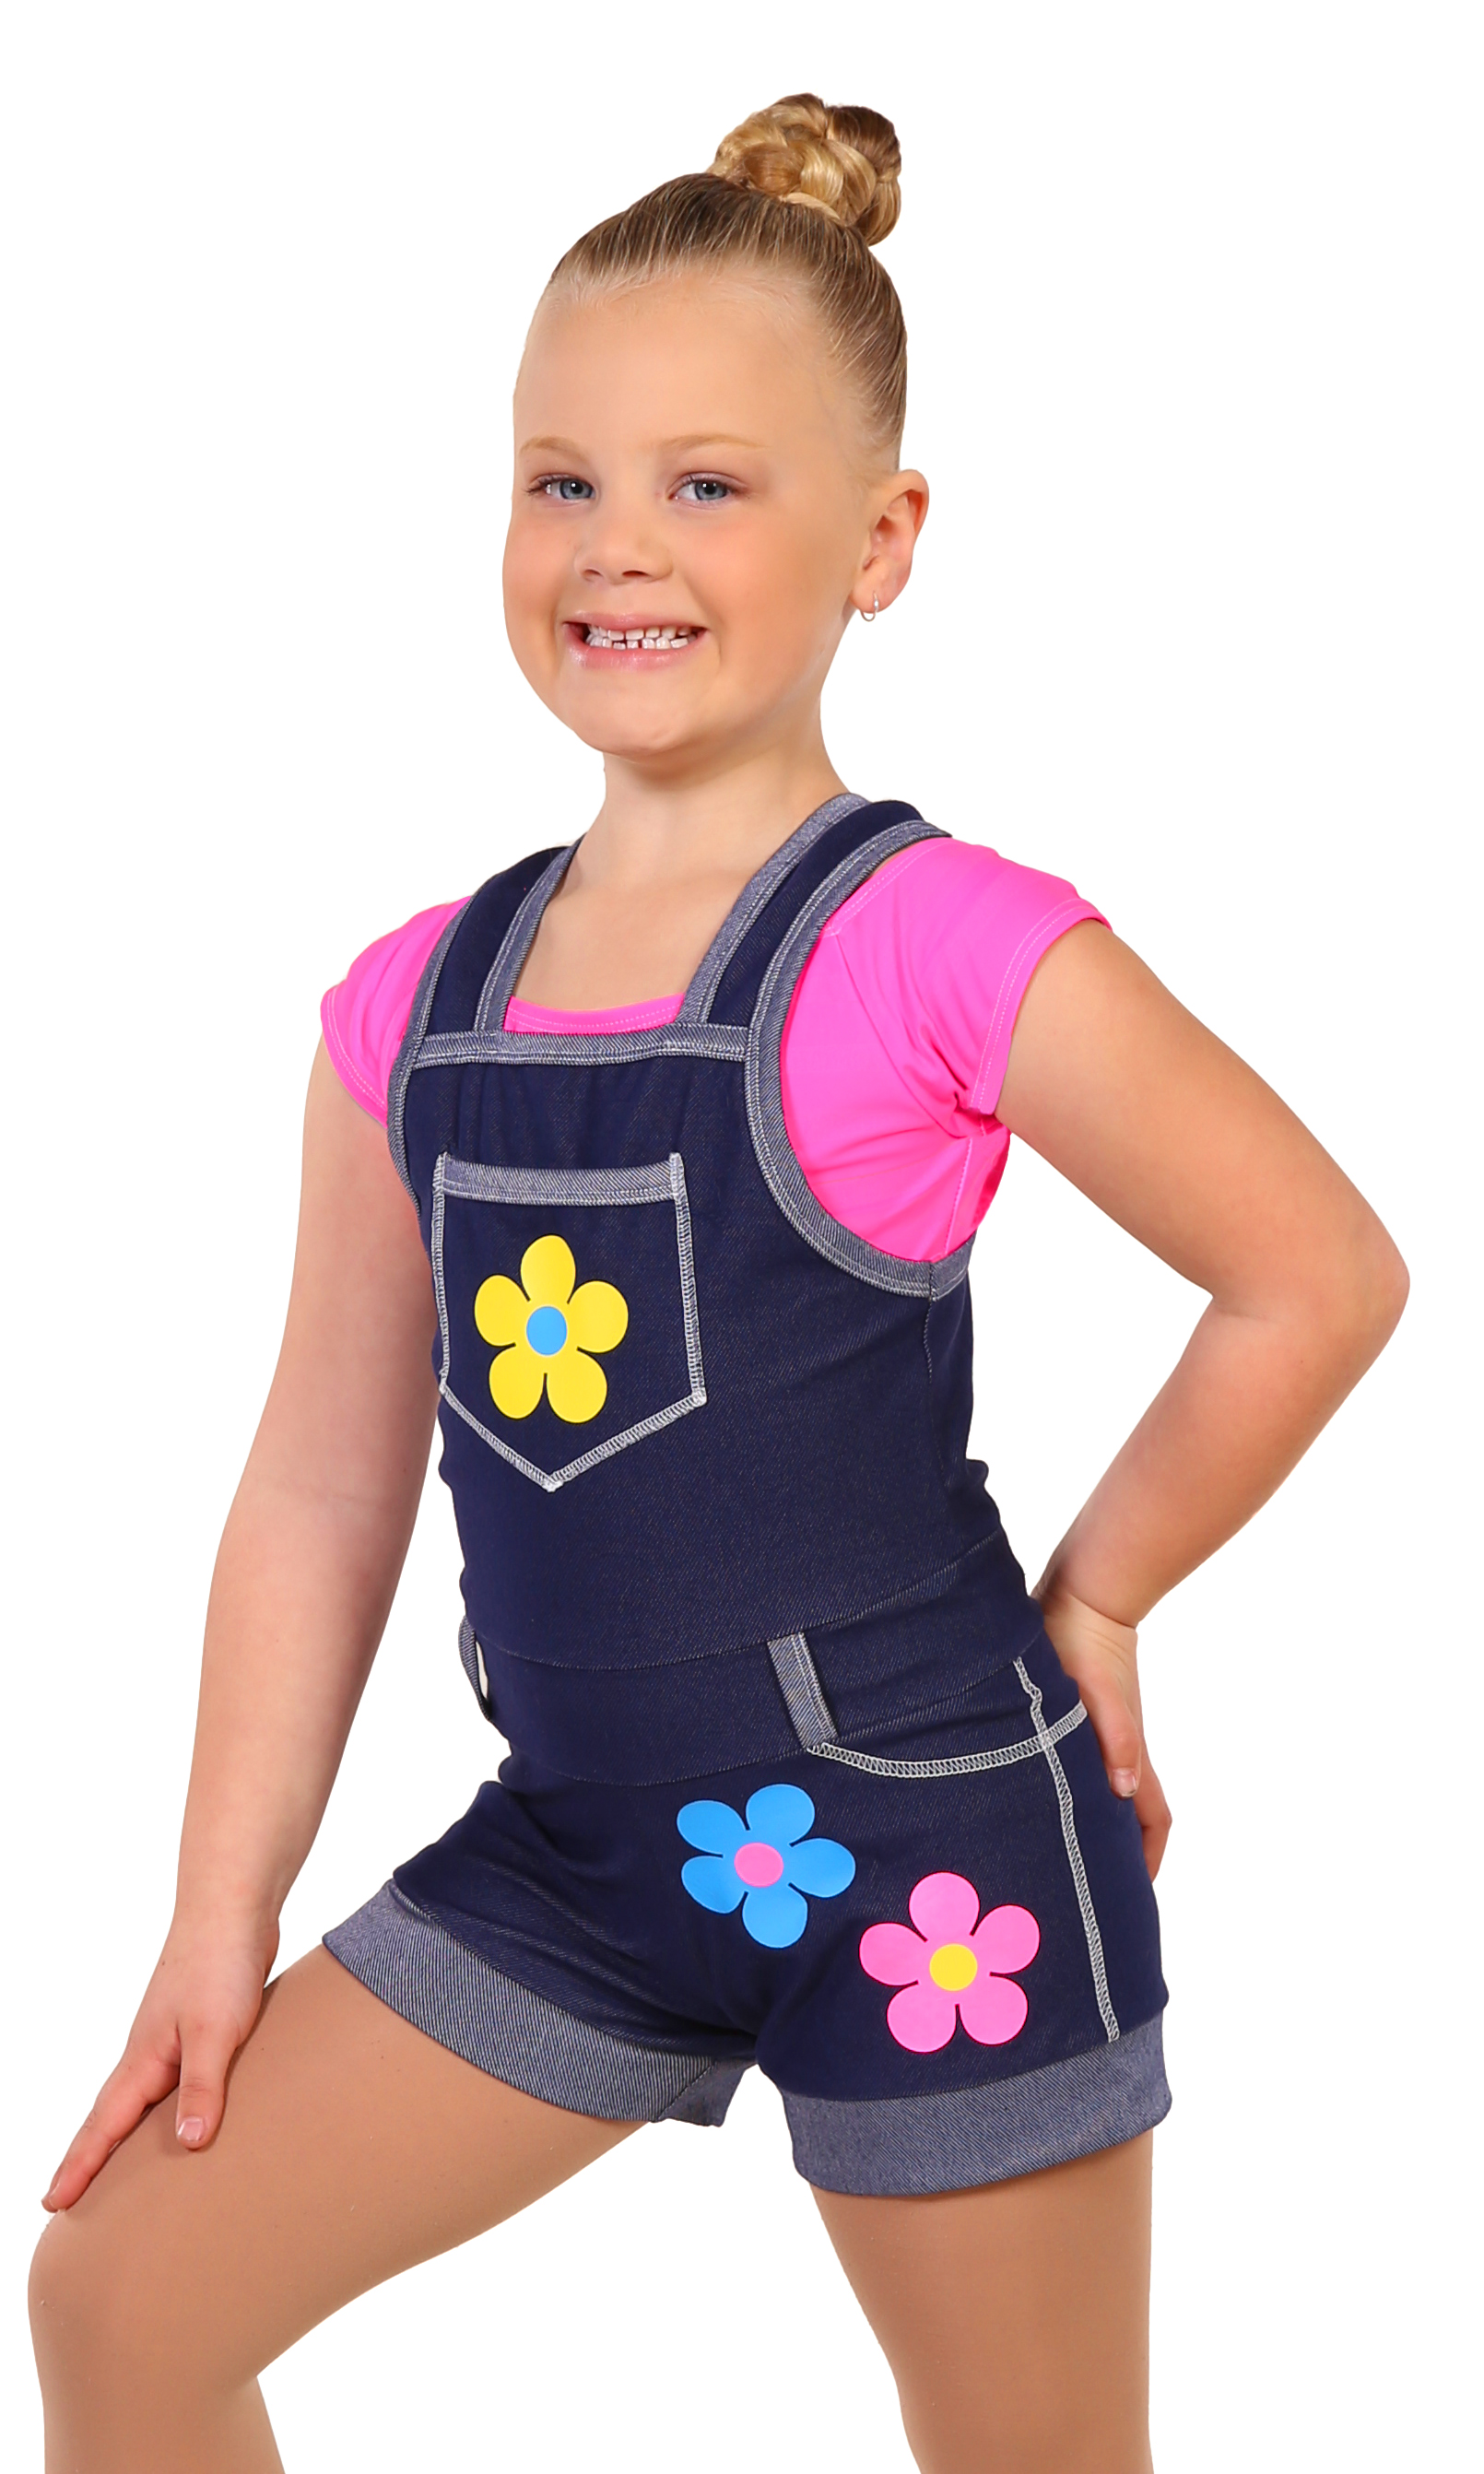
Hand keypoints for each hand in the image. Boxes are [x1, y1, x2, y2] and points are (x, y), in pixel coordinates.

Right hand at [42, 1914, 278, 2210]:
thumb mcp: (214, 2033)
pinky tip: (183, 2114)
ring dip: (126, 2136)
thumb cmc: (220, 1965)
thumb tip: (188, 2144)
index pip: (103, 2126)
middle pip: (111, 2118)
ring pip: (142, 2101)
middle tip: (68, 2200)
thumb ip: (202, 2086)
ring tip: (119, 2172)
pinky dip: (165, 2108)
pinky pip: (173, 2082)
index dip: (79, 2166)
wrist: (234, 1908)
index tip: (52, 2202)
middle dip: (89, 2159)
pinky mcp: (198, 2028)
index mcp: (143, 2060)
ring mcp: (171, 2040)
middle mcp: (150, 2054)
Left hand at [1035, 1585, 1171, 1879]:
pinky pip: (1080, 1766)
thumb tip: (1124, 1792)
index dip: (1148, 1861)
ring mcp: (1100, 1734)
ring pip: (1102, 1793)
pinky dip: (1070, 1790)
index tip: (1131, 1900)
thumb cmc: (1080, 1638)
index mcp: (1126, 1753)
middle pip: (1129, 1816)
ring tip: (1057, 1858)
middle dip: (1117, 1856)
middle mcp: (1118, 1750)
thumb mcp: (1093, 1692)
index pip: (1153, 1821)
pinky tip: (1037, 1798)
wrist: (1080, 1590)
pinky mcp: (1076, 1716)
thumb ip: (1114, 1737)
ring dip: (1092, 1825)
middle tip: (1087, 1893)